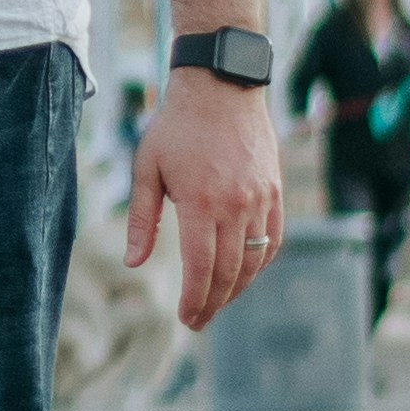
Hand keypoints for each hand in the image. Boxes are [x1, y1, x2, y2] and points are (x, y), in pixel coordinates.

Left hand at [128, 70, 281, 331]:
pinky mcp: (276, 193)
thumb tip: (134, 263)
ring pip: (254, 261)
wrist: (221, 88)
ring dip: (236, 288)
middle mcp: (236, 206)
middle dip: (213, 303)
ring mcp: (261, 200)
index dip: (195, 300)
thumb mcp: (147, 169)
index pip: (201, 268)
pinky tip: (243, 274)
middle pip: (229, 272)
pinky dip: (260, 263)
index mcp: (201, 203)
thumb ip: (143, 220)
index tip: (186, 319)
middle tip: (198, 322)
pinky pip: (273, 240)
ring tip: (216, 302)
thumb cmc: (176, 127)